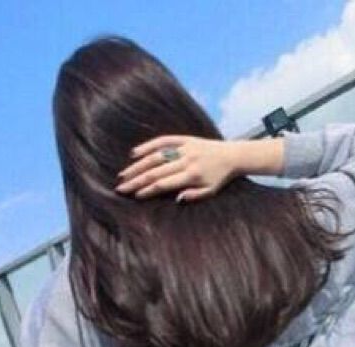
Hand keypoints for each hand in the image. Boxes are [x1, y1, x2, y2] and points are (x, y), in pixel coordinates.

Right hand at [114, 134, 238, 201]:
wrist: (233, 155)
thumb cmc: (220, 178)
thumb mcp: (210, 192)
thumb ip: (194, 196)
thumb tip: (177, 200)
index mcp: (191, 176)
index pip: (163, 184)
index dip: (147, 190)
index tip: (134, 196)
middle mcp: (186, 161)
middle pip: (155, 171)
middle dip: (136, 180)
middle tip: (121, 188)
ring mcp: (184, 148)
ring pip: (156, 156)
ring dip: (137, 166)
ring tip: (123, 174)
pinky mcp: (185, 139)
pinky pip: (164, 140)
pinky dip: (148, 146)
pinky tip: (134, 153)